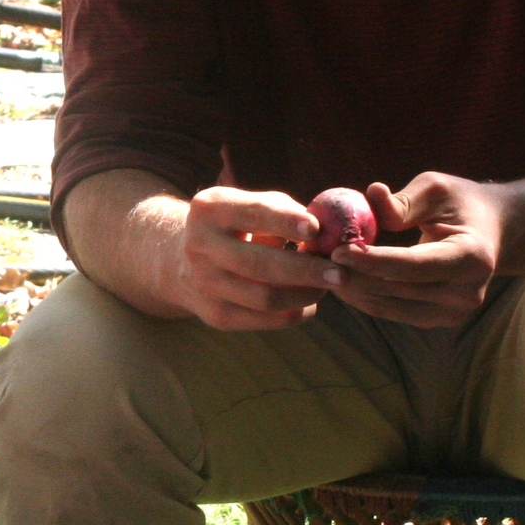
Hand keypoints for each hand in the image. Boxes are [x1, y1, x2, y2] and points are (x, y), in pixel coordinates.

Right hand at [171, 186, 345, 330]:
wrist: (184, 260)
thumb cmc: (238, 225)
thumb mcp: (250, 205)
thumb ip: (286, 211)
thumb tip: (328, 231)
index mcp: (209, 209)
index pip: (252, 213)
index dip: (285, 221)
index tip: (316, 229)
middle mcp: (200, 246)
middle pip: (259, 264)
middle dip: (305, 270)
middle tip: (340, 274)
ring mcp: (205, 284)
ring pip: (265, 298)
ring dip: (305, 294)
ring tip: (327, 285)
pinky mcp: (215, 315)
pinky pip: (265, 320)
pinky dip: (295, 312)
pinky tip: (309, 302)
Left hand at [330, 172, 505, 326]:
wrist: (490, 232)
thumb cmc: (460, 203)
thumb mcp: (436, 189)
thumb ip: (403, 200)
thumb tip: (370, 196)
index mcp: (472, 258)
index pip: (413, 265)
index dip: (373, 260)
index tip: (337, 251)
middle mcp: (466, 294)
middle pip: (396, 289)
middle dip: (352, 275)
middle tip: (315, 259)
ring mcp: (452, 314)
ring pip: (387, 305)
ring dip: (351, 288)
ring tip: (319, 267)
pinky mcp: (436, 320)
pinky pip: (390, 310)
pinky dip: (362, 295)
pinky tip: (339, 278)